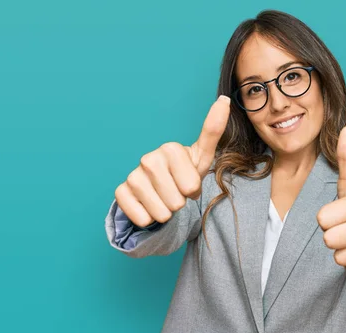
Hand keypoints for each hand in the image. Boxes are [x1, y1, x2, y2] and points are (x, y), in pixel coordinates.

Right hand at [115, 95, 230, 227]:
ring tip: (163, 198)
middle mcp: (149, 159)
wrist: (158, 190)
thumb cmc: (183, 173)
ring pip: (161, 213)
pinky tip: (148, 206)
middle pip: (177, 202)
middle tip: (175, 191)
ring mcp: (133, 175)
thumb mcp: (202, 156)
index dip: (192, 190)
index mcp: (171, 149)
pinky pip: (142, 218)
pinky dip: (148, 219)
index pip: (191, 187)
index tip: (187, 181)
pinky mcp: (121, 192)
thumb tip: (225, 99)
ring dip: (165, 212)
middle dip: (179, 202)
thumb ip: (213, 131)